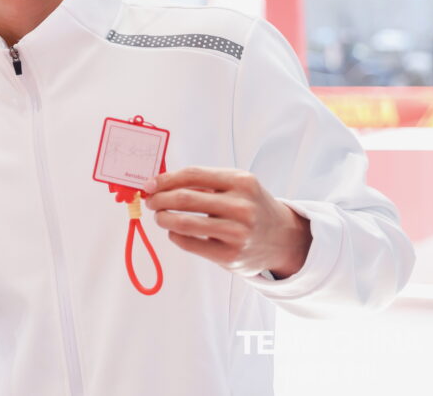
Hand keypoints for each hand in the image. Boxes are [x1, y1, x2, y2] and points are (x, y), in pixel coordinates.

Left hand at [143, 167, 311, 277]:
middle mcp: (242, 207)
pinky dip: (174, 235)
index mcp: (241, 182)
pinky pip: (189, 243)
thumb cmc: (250, 206)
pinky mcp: (230, 256)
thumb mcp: (236, 185)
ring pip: (183, 223)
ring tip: (159, 216)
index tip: (149, 184)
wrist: (282, 238)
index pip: (192, 175)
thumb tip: (159, 183)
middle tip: (151, 202)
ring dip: (163, 218)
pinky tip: (175, 231)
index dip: (165, 179)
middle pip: (185, 199)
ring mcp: (237, 233)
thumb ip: (203, 181)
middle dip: (159, 199)